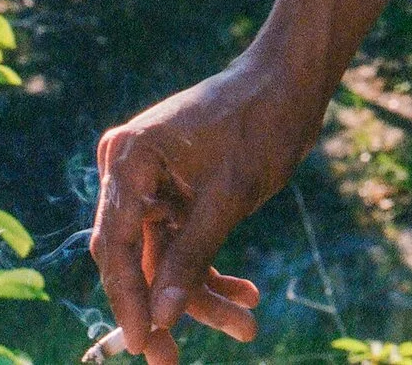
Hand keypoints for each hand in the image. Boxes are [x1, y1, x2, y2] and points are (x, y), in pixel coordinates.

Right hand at [93, 58, 316, 363]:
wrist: (297, 75)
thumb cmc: (264, 120)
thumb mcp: (230, 195)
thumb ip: (189, 258)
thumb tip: (157, 321)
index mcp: (130, 159)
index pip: (114, 247)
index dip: (127, 303)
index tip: (144, 346)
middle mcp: (128, 170)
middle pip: (134, 257)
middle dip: (164, 307)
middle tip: (175, 360)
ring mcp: (151, 180)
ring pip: (162, 256)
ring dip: (198, 293)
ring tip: (244, 328)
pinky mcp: (174, 190)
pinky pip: (180, 239)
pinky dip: (208, 267)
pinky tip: (245, 296)